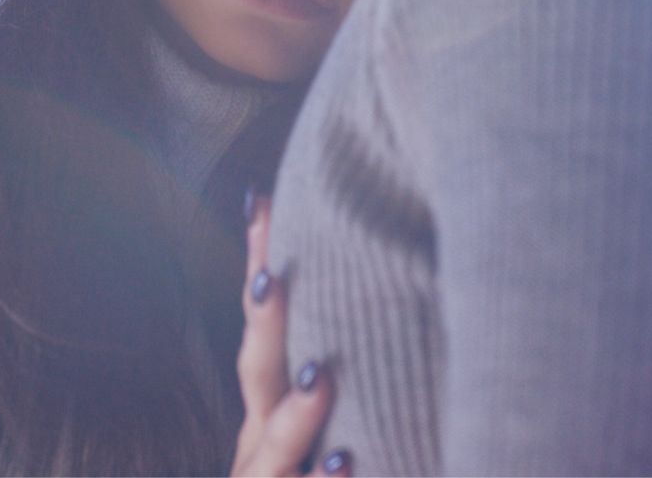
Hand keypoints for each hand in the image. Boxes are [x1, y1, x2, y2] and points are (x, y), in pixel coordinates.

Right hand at [230, 191, 351, 476]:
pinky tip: (347, 464)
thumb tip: (394, 299)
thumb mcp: (332, 431)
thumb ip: (343, 380)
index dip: (257, 266)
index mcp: (274, 418)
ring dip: (294, 416)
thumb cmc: (336, 472)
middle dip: (265, 319)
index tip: (260, 200)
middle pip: (257, 375)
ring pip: (271, 453)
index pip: (266, 332)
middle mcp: (262, 451)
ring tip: (322, 373)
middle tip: (273, 261)